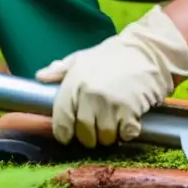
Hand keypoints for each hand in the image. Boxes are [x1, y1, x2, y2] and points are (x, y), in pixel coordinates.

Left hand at [35, 5, 187, 147]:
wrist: (148, 50)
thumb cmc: (115, 54)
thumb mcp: (83, 57)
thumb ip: (61, 70)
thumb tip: (40, 77)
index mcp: (75, 82)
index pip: (61, 119)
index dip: (64, 132)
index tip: (68, 135)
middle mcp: (89, 95)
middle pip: (83, 133)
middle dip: (89, 135)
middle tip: (96, 126)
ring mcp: (110, 104)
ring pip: (104, 137)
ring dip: (109, 134)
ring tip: (114, 121)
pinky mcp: (130, 111)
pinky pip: (125, 134)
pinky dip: (127, 132)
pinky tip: (129, 120)